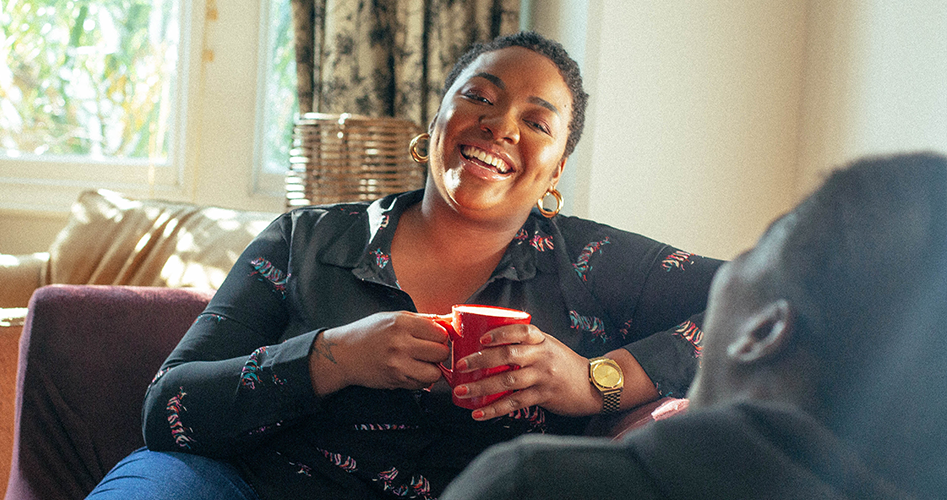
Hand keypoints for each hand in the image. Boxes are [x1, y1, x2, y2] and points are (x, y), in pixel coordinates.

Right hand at [308, 312, 449, 394]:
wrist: (343, 354)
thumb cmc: (369, 333)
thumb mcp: (394, 318)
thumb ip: (424, 320)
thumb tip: (452, 320)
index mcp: (402, 323)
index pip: (440, 332)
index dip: (441, 336)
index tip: (435, 337)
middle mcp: (401, 343)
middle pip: (441, 352)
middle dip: (439, 352)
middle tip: (429, 350)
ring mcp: (398, 364)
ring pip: (436, 372)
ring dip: (433, 368)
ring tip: (422, 362)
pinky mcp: (396, 380)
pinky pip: (423, 383)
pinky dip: (422, 379)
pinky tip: (412, 370)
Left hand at [451, 324, 600, 420]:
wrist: (593, 385)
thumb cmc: (564, 364)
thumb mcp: (548, 346)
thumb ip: (525, 344)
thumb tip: (490, 343)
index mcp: (542, 340)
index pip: (520, 331)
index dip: (500, 334)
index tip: (481, 339)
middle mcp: (542, 356)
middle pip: (508, 355)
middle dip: (480, 360)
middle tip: (460, 365)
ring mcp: (543, 376)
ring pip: (508, 380)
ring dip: (481, 387)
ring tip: (462, 391)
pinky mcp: (543, 396)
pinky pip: (515, 403)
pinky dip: (494, 409)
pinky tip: (479, 413)